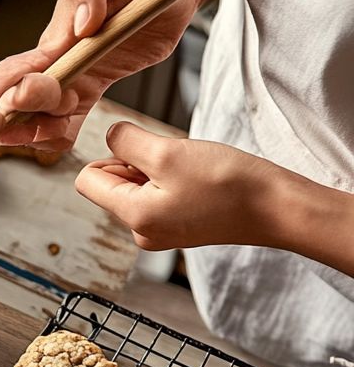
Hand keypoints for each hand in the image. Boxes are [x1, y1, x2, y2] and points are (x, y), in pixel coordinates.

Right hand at [0, 0, 204, 166]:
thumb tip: (80, 27)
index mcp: (54, 38)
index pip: (11, 73)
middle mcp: (56, 63)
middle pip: (11, 103)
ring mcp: (73, 78)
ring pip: (36, 119)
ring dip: (29, 135)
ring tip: (48, 135)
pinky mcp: (94, 86)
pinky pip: (67, 123)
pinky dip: (56, 138)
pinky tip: (58, 141)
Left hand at [75, 122, 296, 249]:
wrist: (279, 208)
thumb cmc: (228, 183)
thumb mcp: (167, 153)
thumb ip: (126, 142)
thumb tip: (109, 136)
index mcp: (133, 217)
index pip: (87, 180)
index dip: (110, 156)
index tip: (144, 151)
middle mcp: (141, 231)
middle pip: (113, 182)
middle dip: (138, 162)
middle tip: (177, 162)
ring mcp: (161, 231)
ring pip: (139, 184)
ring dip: (158, 168)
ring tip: (192, 171)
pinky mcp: (180, 226)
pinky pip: (161, 193)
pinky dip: (174, 179)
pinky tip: (200, 180)